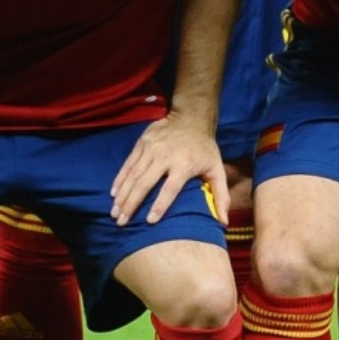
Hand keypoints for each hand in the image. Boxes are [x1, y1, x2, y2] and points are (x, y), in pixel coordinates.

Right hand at [110, 107, 227, 225]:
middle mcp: (165, 157)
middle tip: (121, 221)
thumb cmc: (204, 148)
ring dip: (122, 195)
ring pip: (133, 175)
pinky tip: (114, 193)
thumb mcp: (217, 169)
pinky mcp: (142, 143)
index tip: (150, 221)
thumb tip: (224, 220)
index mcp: (184, 165)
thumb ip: (220, 195)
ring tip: (114, 213)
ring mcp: (151, 149)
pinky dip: (120, 179)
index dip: (160, 205)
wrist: (191, 118)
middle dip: (131, 204)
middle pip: (145, 183)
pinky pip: (128, 164)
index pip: (170, 188)